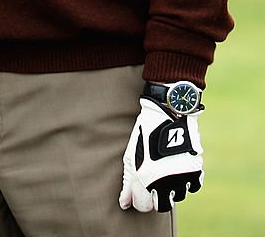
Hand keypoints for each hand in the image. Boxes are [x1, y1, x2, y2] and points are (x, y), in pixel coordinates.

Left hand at [119, 97, 202, 212]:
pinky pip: (192, 187)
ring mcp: (182, 176)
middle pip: (161, 205)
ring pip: (178, 197)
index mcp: (146, 178)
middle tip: (152, 183)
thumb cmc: (144, 133)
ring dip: (172, 188)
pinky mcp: (195, 170)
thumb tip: (124, 204)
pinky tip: (179, 169)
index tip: (138, 189)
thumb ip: (127, 182)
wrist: (168, 113)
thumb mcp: (131, 155)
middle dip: (154, 197)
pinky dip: (186, 181)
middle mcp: (165, 181)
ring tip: (165, 170)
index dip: (138, 199)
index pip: (143, 206)